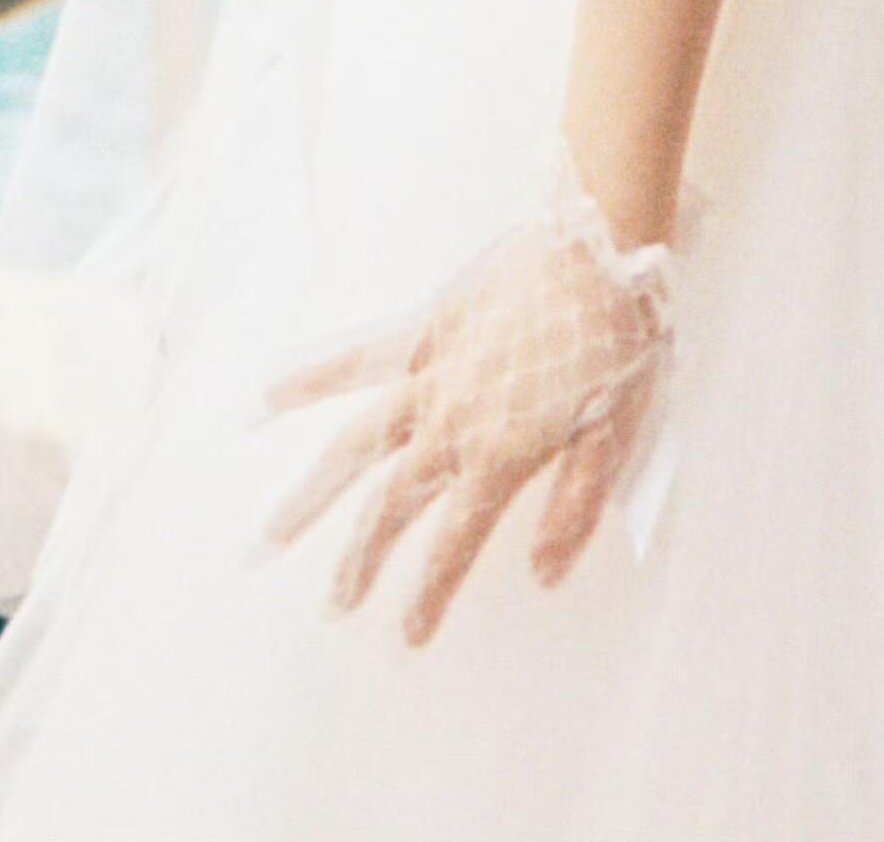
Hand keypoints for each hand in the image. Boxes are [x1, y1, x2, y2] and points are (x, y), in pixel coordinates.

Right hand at [265, 158, 675, 644]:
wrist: (600, 247)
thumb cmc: (617, 341)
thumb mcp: (617, 433)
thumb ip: (575, 507)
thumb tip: (541, 576)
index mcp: (498, 457)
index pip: (453, 546)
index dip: (429, 596)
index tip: (408, 637)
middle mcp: (449, 425)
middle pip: (389, 510)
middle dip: (358, 563)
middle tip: (333, 607)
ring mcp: (428, 377)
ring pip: (353, 449)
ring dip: (308, 498)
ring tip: (267, 540)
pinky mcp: (423, 329)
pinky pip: (356, 356)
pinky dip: (310, 376)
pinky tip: (265, 394)